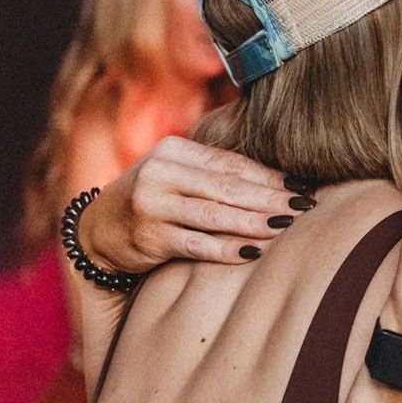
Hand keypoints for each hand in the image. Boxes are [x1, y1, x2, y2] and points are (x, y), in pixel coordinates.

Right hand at [80, 138, 307, 274]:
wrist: (98, 232)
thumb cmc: (153, 202)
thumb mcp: (177, 177)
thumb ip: (214, 174)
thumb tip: (279, 180)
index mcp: (174, 151)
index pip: (231, 163)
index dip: (269, 176)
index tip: (302, 186)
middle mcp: (162, 173)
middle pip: (227, 187)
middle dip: (270, 197)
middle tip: (304, 207)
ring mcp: (153, 205)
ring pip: (215, 214)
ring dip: (255, 221)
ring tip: (287, 226)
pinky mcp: (150, 237)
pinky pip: (197, 244)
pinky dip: (227, 248)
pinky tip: (253, 251)